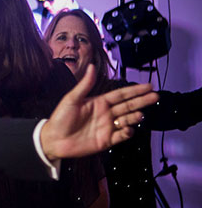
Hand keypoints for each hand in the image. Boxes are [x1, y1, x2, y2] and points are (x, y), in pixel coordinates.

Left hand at [40, 66, 157, 160]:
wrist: (53, 140)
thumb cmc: (59, 118)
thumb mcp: (72, 99)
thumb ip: (85, 85)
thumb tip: (91, 67)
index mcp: (98, 102)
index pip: (121, 94)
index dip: (134, 90)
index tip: (148, 86)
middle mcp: (105, 114)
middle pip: (128, 106)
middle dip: (142, 101)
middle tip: (155, 96)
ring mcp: (106, 127)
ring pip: (127, 120)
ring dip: (135, 117)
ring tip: (140, 114)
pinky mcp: (106, 140)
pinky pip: (121, 136)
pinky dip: (127, 132)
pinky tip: (128, 128)